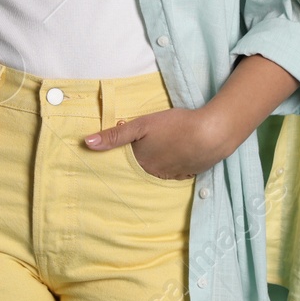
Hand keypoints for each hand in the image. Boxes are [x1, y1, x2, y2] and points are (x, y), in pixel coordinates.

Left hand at [83, 106, 234, 179]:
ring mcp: (176, 175)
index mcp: (142, 164)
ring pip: (161, 170)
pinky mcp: (192, 172)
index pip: (126, 164)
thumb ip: (115, 135)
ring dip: (159, 163)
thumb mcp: (142, 125)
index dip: (125, 156)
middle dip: (142, 161)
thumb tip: (86, 143)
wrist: (213, 133)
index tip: (124, 151)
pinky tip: (178, 153)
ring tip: (161, 150)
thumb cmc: (175, 126)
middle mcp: (157, 174)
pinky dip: (175, 163)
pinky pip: (178, 171)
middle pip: (144, 168)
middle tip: (146, 148)